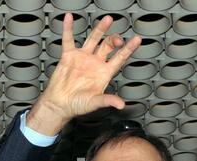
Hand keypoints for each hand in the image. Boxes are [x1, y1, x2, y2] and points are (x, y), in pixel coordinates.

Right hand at [27, 13, 141, 135]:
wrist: (60, 104)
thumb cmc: (77, 105)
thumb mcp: (94, 103)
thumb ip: (107, 100)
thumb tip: (120, 105)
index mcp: (104, 73)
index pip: (120, 58)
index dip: (128, 49)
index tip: (137, 40)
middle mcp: (95, 63)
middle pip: (108, 46)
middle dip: (114, 40)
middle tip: (118, 37)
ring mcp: (83, 58)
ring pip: (94, 39)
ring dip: (100, 29)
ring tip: (107, 20)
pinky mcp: (69, 56)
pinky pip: (68, 39)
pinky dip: (68, 28)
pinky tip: (69, 18)